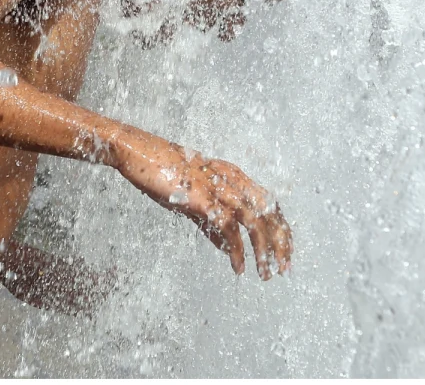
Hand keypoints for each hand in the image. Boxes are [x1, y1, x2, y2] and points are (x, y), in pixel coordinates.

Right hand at [111, 129, 292, 279]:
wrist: (138, 151)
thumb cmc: (163, 173)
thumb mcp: (194, 200)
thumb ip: (214, 224)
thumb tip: (229, 248)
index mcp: (235, 176)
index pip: (270, 204)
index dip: (281, 228)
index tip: (285, 251)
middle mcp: (233, 180)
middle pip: (270, 213)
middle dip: (281, 242)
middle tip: (284, 268)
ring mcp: (219, 188)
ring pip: (255, 222)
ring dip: (264, 250)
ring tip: (266, 274)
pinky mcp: (203, 198)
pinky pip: (228, 228)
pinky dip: (237, 250)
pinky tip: (239, 267)